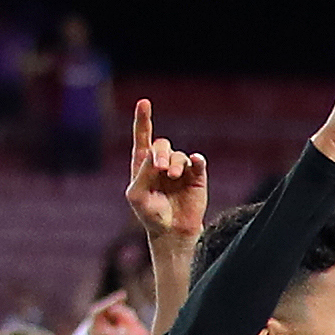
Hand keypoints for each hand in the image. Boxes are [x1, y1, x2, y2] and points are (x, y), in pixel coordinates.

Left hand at [122, 101, 207, 247]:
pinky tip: (194, 164)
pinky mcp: (197, 177)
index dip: (143, 119)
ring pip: (178, 155)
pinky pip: (197, 162)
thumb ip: (141, 172)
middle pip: (162, 144)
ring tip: (173, 177)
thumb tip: (155, 155)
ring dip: (175, 164)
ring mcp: (180, 169)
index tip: (144, 102)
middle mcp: (162, 163)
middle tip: (160, 170)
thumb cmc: (150, 214)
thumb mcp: (136, 194)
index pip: (143, 137)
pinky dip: (196, 161)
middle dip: (160, 154)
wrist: (172, 231)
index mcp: (143, 164)